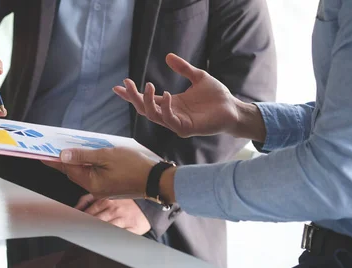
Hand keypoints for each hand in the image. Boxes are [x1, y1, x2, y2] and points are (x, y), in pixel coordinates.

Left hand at [43, 147, 155, 197]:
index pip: (66, 169)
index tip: (40, 155)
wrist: (156, 180)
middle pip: (74, 172)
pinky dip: (89, 166)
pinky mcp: (110, 187)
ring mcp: (103, 189)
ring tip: (71, 149)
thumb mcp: (107, 155)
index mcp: (91, 182)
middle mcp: (95, 189)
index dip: (53, 160)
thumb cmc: (134, 167)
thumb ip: (83, 155)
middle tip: (54, 148)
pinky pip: (94, 175)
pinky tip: (90, 157)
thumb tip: (63, 155)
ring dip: (77, 162)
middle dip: (64, 160)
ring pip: (84, 173)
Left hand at [75, 194, 150, 234]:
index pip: (87, 213)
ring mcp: (123, 220)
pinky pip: (119, 237)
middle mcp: (113, 209)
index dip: (79, 221)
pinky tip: (105, 243)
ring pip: (104, 230)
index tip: (74, 227)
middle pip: (94, 222)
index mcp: (105, 200)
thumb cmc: (125, 202)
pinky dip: (111, 240)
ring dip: (96, 235)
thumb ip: (87, 199)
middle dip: (85, 229)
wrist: (148, 206)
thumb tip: (74, 209)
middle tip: (78, 235)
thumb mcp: (105, 195)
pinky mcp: (132, 229)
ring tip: (89, 240)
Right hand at [113, 53, 264, 140]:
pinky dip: (166, 108)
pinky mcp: (185, 128)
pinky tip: (166, 95)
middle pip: (144, 109)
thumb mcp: (198, 77)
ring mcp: (177, 123)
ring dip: (147, 101)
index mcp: (171, 104)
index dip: (131, 94)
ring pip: (153, 115)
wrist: (233, 108)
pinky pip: (169, 120)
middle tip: (126, 83)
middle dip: (133, 97)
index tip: (118, 86)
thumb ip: (183, 68)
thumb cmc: (217, 96)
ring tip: (149, 85)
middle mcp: (171, 114)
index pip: (146, 100)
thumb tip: (168, 56)